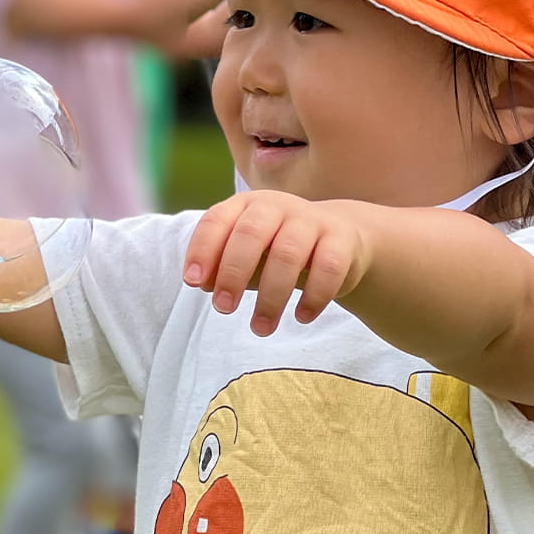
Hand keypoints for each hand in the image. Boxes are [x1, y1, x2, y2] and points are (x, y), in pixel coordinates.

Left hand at [182, 190, 370, 335]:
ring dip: (271, 297)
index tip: (192, 283)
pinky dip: (314, 296)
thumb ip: (223, 266)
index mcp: (246, 205)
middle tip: (223, 309)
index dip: (202, 250)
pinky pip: (327, 267)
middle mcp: (277, 206)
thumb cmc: (279, 250)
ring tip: (261, 328)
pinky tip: (302, 317)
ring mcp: (311, 220)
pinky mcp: (341, 239)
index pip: (217, 220)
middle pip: (251, 234)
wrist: (340, 237)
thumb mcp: (249, 256)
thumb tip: (201, 282)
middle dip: (233, 273)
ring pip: (288, 254)